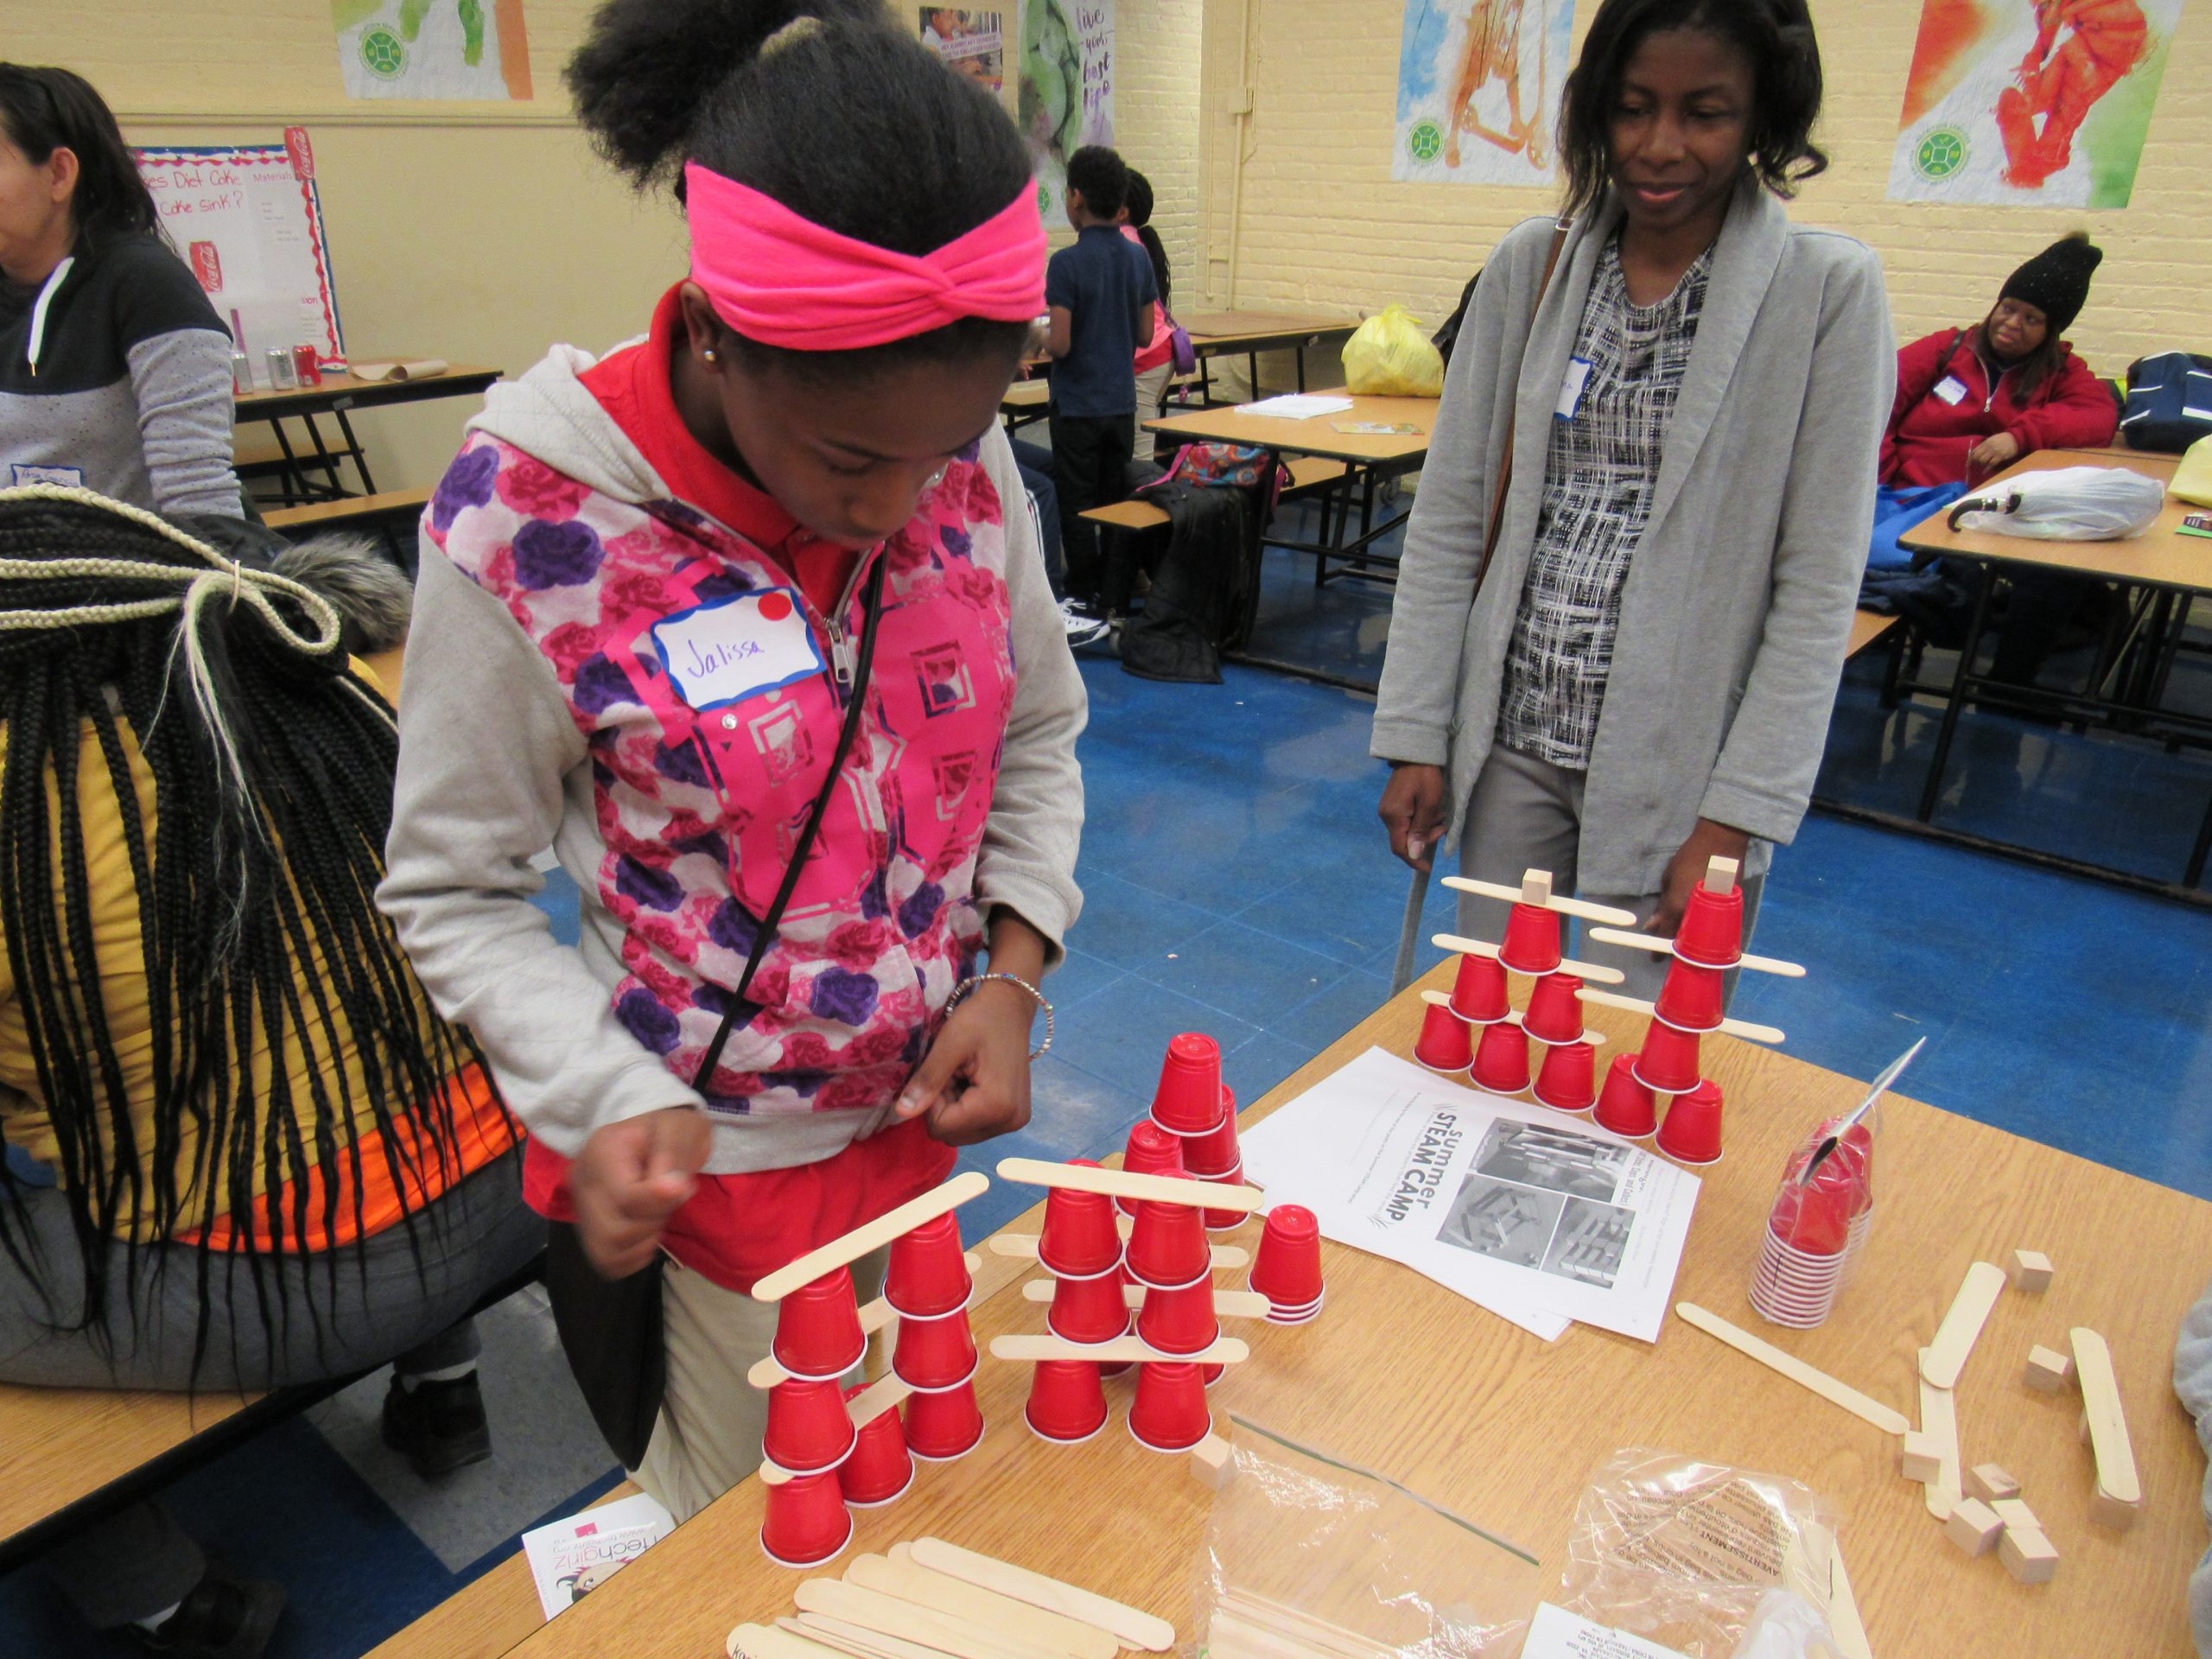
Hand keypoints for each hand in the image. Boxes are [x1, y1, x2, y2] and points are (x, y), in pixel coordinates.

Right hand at [571, 1107, 710, 1277]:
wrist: (650, 1131)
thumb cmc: (667, 1126)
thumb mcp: (679, 1129)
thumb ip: (672, 1157)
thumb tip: (673, 1189)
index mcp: (601, 1151)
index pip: (625, 1197)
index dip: (659, 1202)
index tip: (683, 1186)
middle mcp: (581, 1182)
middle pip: (614, 1231)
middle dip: (653, 1222)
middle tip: (671, 1200)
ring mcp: (580, 1208)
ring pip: (606, 1252)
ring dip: (643, 1243)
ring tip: (657, 1216)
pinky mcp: (587, 1227)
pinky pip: (605, 1261)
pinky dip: (632, 1258)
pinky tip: (647, 1236)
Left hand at [894, 980, 1034, 1145]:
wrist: (1011, 1006)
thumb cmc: (981, 1018)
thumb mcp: (949, 1044)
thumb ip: (927, 1080)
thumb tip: (901, 1113)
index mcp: (997, 1106)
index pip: (942, 1127)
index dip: (932, 1100)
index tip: (945, 1070)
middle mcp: (1010, 1121)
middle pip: (953, 1135)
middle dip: (943, 1107)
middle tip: (953, 1072)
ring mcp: (1015, 1121)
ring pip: (962, 1133)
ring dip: (953, 1108)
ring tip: (963, 1075)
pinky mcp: (1014, 1117)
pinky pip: (976, 1126)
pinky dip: (966, 1108)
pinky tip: (972, 1082)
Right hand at [1379, 763, 1447, 872]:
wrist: (1415, 753)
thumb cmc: (1425, 776)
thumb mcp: (1429, 803)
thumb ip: (1421, 830)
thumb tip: (1414, 854)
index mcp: (1394, 816)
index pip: (1399, 847)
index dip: (1413, 860)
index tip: (1428, 868)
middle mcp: (1386, 815)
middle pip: (1403, 840)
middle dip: (1424, 840)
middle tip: (1443, 829)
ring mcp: (1388, 809)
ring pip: (1405, 831)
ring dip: (1424, 830)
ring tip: (1440, 818)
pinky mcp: (1393, 804)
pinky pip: (1405, 821)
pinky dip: (1420, 822)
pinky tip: (1431, 813)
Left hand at [1645, 819, 1751, 939]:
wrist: (1722, 842)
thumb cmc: (1690, 857)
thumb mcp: (1669, 878)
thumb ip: (1663, 904)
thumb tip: (1652, 924)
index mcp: (1678, 906)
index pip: (1667, 934)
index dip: (1659, 948)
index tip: (1655, 957)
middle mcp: (1698, 914)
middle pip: (1687, 942)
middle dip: (1678, 949)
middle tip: (1671, 951)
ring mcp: (1718, 913)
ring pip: (1704, 938)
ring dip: (1694, 943)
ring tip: (1686, 942)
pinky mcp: (1732, 909)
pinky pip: (1717, 928)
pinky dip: (1709, 932)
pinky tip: (1702, 930)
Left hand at [1968, 432, 2020, 474]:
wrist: (2015, 438)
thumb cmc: (2002, 439)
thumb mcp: (1992, 439)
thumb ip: (1984, 445)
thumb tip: (1976, 453)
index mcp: (1985, 443)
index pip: (1974, 451)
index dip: (1970, 459)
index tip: (1967, 464)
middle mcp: (1988, 447)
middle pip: (1977, 457)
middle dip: (1975, 462)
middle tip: (1976, 465)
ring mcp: (1994, 452)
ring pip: (1982, 461)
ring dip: (1981, 464)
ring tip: (1982, 466)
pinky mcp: (2000, 456)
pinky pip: (1991, 464)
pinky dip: (1987, 469)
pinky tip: (1984, 472)